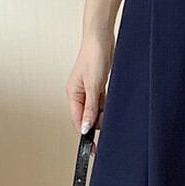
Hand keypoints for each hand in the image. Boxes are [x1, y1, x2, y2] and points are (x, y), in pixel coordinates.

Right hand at [65, 27, 114, 148]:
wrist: (101, 38)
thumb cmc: (94, 56)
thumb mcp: (93, 86)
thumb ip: (90, 108)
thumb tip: (86, 128)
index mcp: (72, 94)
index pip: (77, 121)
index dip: (85, 135)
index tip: (93, 147)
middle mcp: (78, 94)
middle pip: (86, 117)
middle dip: (97, 123)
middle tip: (109, 123)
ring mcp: (88, 90)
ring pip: (95, 111)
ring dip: (103, 114)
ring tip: (111, 108)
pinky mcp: (97, 86)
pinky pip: (101, 102)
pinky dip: (107, 105)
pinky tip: (112, 102)